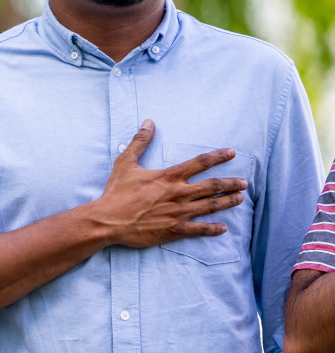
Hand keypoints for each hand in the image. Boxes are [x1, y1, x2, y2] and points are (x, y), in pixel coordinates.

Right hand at [90, 120, 244, 248]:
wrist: (107, 220)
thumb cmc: (116, 192)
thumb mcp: (125, 163)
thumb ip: (140, 142)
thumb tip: (149, 122)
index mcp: (169, 177)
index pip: (201, 163)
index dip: (219, 156)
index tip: (232, 153)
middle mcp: (179, 193)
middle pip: (213, 186)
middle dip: (231, 183)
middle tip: (244, 182)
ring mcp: (179, 213)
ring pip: (211, 206)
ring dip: (227, 201)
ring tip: (239, 199)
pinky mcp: (174, 229)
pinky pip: (199, 229)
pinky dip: (213, 228)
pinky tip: (223, 227)